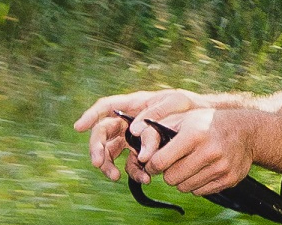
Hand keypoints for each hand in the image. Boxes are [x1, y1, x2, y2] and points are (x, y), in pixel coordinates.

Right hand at [74, 89, 204, 180]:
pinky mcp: (141, 154)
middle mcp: (128, 122)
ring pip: (111, 152)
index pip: (106, 106)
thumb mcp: (173, 102)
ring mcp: (132, 139)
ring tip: (115, 176)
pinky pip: (131, 164)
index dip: (90, 115)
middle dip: (97, 148)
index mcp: (132, 105)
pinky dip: (135, 173)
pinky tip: (144, 178)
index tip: (78, 127)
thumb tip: (133, 131)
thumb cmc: (186, 106)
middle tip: (99, 162)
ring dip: (109, 165)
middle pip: (103, 133)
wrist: (203, 123)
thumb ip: (152, 114)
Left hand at [138, 108, 254, 195]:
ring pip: (185, 187)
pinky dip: (196, 184)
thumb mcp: (182, 117)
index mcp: (194, 134)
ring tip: (189, 165)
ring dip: (182, 179)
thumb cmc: (206, 123)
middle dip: (168, 172)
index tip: (153, 162)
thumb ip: (156, 130)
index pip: (160, 161)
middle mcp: (209, 151)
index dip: (152, 164)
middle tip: (174, 162)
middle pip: (171, 178)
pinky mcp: (229, 179)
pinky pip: (200, 192)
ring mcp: (221, 167)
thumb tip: (139, 150)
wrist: (246, 130)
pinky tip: (202, 170)